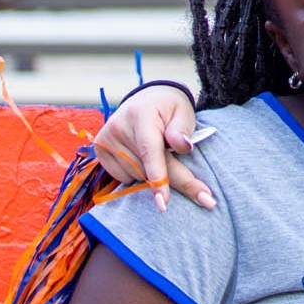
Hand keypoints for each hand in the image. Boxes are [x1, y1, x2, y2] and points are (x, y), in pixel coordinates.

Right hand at [91, 84, 213, 210]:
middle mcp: (118, 126)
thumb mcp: (183, 113)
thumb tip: (184, 146)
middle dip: (169, 182)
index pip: (149, 151)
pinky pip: (123, 178)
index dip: (159, 177)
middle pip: (146, 168)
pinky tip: (142, 158)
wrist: (146, 100)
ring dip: (151, 175)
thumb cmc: (169, 109)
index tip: (163, 203)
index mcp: (141, 114)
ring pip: (135, 176)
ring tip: (158, 154)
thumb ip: (183, 130)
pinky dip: (137, 174)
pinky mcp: (99, 151)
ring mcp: (105, 139)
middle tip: (204, 197)